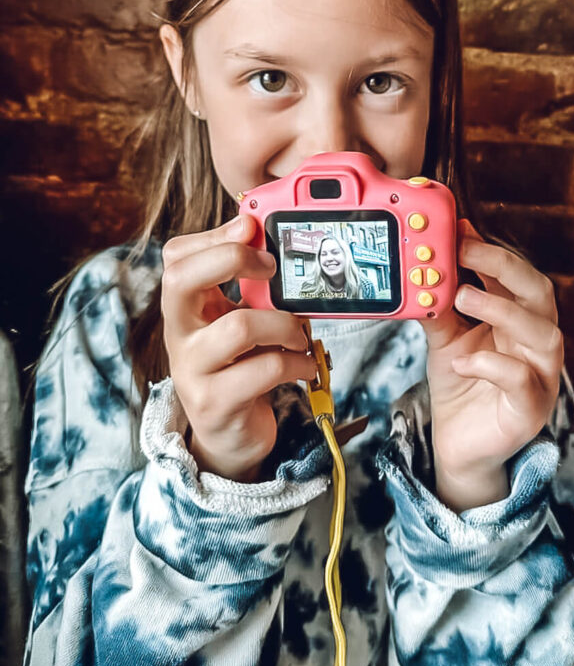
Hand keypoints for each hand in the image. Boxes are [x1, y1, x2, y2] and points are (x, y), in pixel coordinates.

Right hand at [161, 214, 317, 481]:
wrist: (230, 435)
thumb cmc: (241, 367)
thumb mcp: (240, 320)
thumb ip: (249, 286)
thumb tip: (272, 241)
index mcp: (184, 307)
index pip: (176, 256)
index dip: (214, 235)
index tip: (253, 230)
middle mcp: (178, 334)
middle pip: (181, 278)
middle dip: (233, 259)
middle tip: (272, 270)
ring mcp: (192, 370)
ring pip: (239, 326)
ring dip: (286, 325)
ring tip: (300, 336)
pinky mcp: (215, 403)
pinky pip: (264, 369)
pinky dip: (297, 362)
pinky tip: (304, 364)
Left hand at [423, 219, 563, 511]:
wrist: (458, 444)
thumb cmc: (462, 384)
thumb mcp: (445, 337)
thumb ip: (441, 304)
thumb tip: (426, 264)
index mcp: (519, 318)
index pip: (516, 275)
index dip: (491, 249)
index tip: (459, 230)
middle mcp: (537, 343)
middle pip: (541, 294)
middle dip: (505, 266)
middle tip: (466, 250)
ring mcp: (541, 377)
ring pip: (543, 334)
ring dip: (502, 309)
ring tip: (462, 298)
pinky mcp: (530, 411)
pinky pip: (523, 382)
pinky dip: (493, 365)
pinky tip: (462, 360)